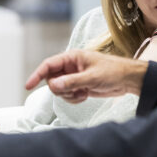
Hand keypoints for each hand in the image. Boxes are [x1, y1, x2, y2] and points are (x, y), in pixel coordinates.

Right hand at [25, 49, 147, 102]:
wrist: (128, 80)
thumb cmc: (113, 72)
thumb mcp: (92, 77)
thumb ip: (72, 82)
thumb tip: (53, 86)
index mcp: (72, 57)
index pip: (49, 65)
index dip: (37, 74)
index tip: (28, 86)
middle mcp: (70, 66)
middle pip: (51, 80)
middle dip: (60, 89)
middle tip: (74, 90)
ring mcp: (74, 77)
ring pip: (59, 89)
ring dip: (68, 95)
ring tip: (83, 92)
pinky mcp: (79, 86)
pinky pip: (67, 95)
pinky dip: (74, 98)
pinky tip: (86, 95)